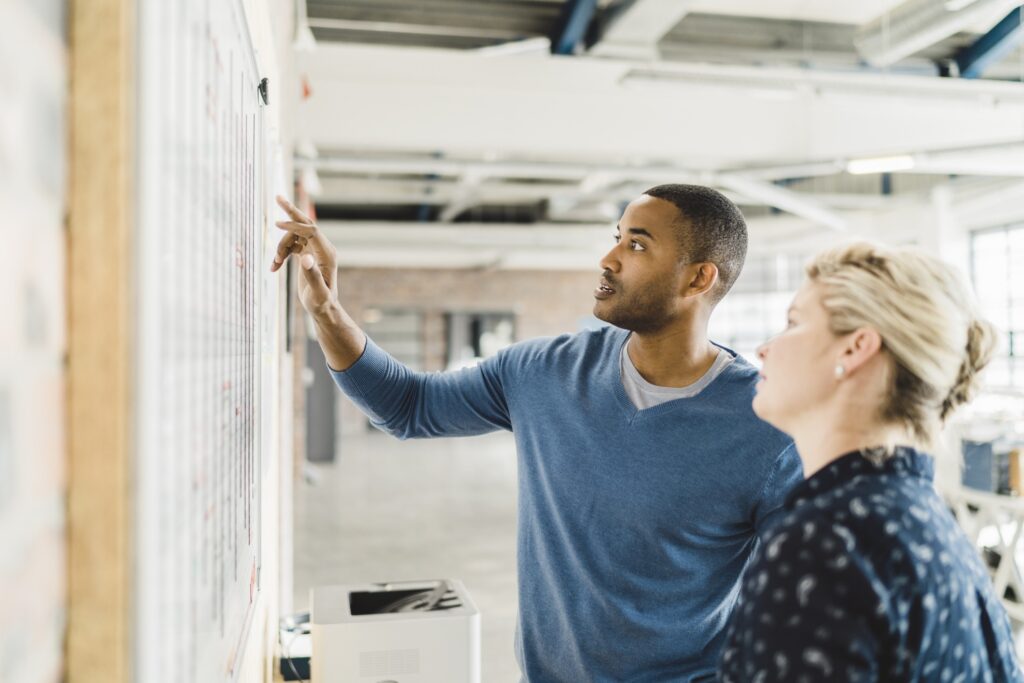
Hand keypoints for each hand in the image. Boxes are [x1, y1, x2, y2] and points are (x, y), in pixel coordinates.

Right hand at [272, 195, 338, 315]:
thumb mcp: (317, 293)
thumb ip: (312, 276)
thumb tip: (305, 258)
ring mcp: (315, 250)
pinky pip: (291, 245)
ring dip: (280, 247)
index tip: (276, 225)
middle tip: (277, 197)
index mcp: (327, 254)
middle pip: (306, 224)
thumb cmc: (321, 303)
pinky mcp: (307, 254)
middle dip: (291, 212)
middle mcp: (323, 248)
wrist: (323, 308)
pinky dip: (281, 253)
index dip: (294, 226)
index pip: (311, 231)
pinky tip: (274, 266)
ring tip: (274, 264)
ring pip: (293, 237)